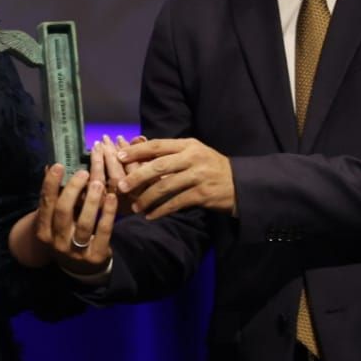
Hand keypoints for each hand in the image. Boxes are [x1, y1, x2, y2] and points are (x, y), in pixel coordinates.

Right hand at [34, 140, 119, 274]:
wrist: (79, 269)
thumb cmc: (66, 236)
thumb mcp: (55, 221)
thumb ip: (54, 198)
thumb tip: (51, 167)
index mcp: (43, 232)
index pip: (45, 204)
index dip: (51, 184)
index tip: (58, 165)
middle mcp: (57, 242)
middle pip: (63, 212)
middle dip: (73, 189)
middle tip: (83, 172)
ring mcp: (76, 251)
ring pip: (84, 223)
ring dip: (91, 200)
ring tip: (98, 182)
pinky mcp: (96, 255)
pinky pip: (103, 231)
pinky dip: (108, 213)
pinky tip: (112, 197)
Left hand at [114, 136, 234, 218]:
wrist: (241, 184)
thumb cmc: (210, 167)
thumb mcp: (193, 153)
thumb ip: (170, 153)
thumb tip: (137, 149)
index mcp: (188, 145)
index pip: (158, 145)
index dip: (137, 150)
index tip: (119, 157)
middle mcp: (193, 158)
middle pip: (159, 165)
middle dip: (137, 176)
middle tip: (121, 186)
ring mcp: (199, 176)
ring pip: (166, 186)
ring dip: (147, 198)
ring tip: (135, 207)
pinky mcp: (203, 194)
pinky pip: (177, 203)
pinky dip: (161, 210)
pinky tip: (151, 216)